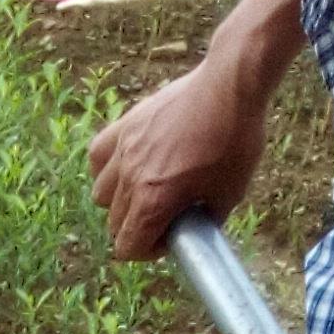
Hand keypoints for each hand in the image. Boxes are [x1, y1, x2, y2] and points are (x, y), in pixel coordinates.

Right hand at [87, 0, 304, 262]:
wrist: (232, 83)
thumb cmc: (236, 138)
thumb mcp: (231, 192)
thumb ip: (205, 220)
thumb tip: (194, 233)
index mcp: (153, 201)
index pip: (127, 247)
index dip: (148, 251)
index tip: (169, 238)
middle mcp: (130, 178)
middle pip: (114, 224)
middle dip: (137, 227)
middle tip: (164, 215)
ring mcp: (124, 149)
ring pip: (101, 194)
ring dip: (119, 201)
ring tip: (145, 190)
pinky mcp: (125, 124)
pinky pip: (98, 157)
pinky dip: (107, 168)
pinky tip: (127, 165)